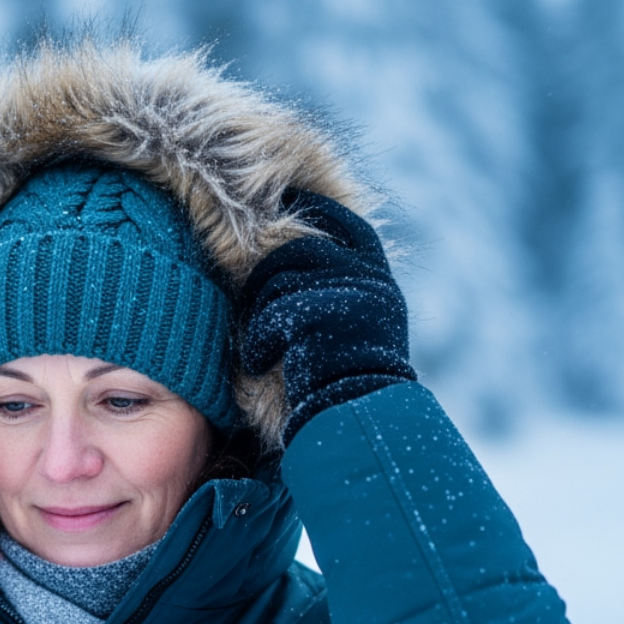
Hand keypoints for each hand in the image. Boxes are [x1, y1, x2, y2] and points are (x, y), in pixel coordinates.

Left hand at [238, 190, 414, 445]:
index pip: (341, 222)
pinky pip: (270, 314)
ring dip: (258, 314)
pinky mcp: (322, 315)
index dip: (309, 210)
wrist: (358, 418)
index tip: (278, 205)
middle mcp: (369, 278)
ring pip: (277, 278)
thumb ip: (332, 285)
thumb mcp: (349, 323)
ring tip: (259, 348)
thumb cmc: (342, 380)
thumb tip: (288, 252)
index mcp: (376, 275)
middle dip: (262, 276)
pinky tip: (258, 365)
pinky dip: (258, 342)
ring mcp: (349, 293)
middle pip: (297, 249)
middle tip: (248, 306)